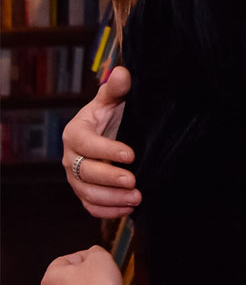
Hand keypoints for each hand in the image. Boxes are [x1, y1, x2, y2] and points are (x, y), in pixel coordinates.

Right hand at [62, 66, 141, 218]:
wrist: (108, 132)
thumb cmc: (110, 113)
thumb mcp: (112, 99)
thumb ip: (116, 88)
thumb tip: (122, 73)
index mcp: (75, 132)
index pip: (86, 144)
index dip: (107, 150)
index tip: (131, 154)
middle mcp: (70, 157)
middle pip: (85, 172)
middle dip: (110, 178)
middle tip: (134, 181)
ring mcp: (75, 177)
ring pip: (87, 193)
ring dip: (111, 198)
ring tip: (137, 198)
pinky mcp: (84, 192)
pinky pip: (90, 206)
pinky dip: (108, 211)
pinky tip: (129, 209)